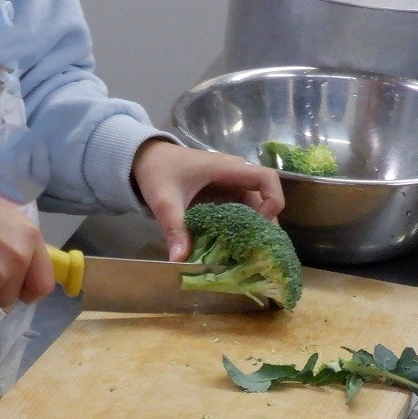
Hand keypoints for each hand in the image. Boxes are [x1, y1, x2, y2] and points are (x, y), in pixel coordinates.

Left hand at [131, 140, 284, 261]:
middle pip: (263, 198)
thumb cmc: (158, 171)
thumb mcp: (164, 200)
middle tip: (259, 252)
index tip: (262, 225)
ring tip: (249, 255)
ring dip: (252, 230)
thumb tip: (179, 260)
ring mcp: (228, 186)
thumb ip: (174, 228)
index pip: (267, 178)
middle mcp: (234, 177)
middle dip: (265, 225)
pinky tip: (232, 249)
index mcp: (227, 169)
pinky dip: (238, 229)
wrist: (144, 158)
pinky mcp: (220, 196)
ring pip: (252, 208)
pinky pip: (237, 213)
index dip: (273, 200)